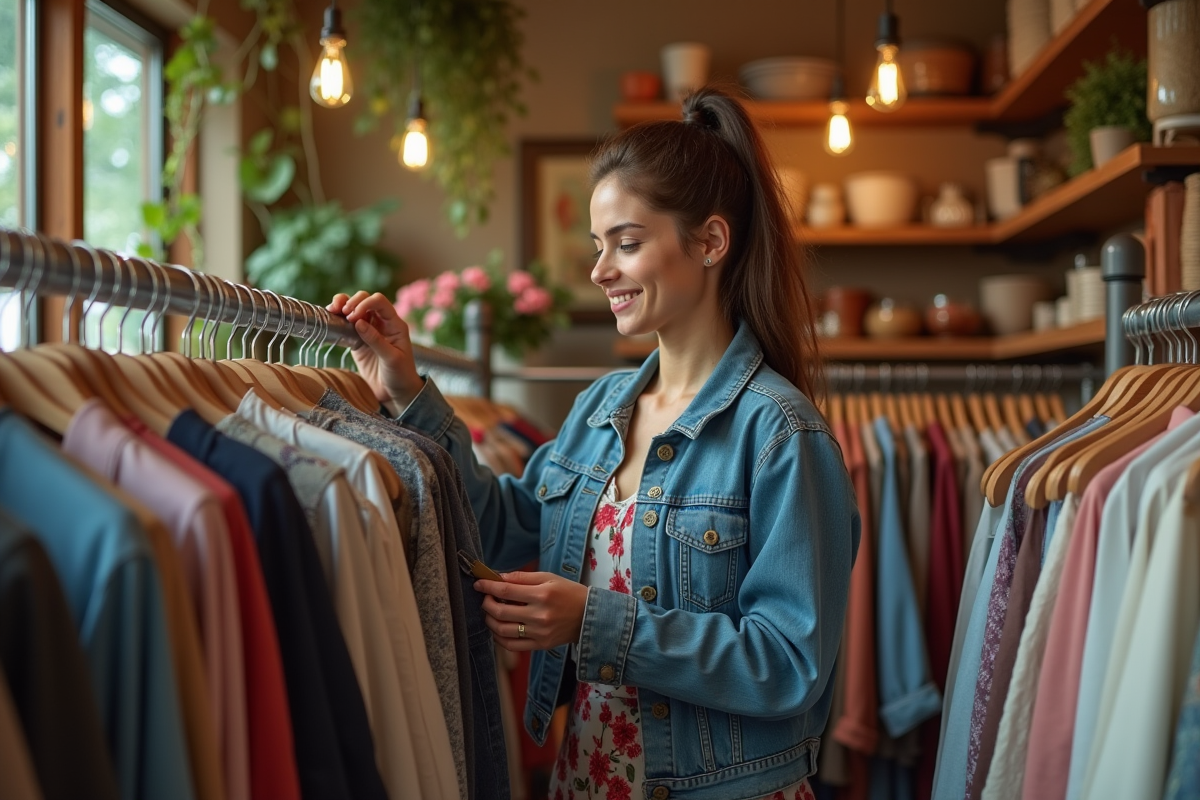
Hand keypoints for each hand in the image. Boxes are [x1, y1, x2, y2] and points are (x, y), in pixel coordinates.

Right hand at [327, 291, 423, 406]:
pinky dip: (338, 318)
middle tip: (344, 314)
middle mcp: (382, 323)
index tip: (354, 317)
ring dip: (343, 304)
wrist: (395, 392)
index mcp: (395, 324)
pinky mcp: (357, 340)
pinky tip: (331, 317)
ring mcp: (369, 330)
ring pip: (354, 308)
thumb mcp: (392, 359)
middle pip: (366, 299)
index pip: (380, 302)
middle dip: (352, 302)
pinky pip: (347, 324)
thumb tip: (359, 322)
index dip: (365, 304)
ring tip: (333, 310)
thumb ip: (376, 340)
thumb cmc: (400, 375)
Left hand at [475, 571, 589, 651]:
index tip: (478, 583)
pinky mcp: (540, 645)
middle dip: (486, 603)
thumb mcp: (549, 577)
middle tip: (485, 597)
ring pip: (502, 630)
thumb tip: (499, 577)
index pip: (506, 591)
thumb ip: (522, 577)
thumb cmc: (569, 593)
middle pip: (500, 612)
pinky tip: (498, 629)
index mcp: (542, 594)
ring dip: (489, 620)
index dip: (488, 587)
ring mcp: (539, 633)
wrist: (589, 616)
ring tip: (490, 613)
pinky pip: (512, 645)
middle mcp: (539, 615)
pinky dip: (499, 637)